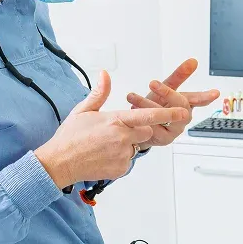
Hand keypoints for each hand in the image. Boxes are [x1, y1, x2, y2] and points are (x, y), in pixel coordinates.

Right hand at [35, 71, 188, 188]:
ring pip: (136, 146)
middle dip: (138, 130)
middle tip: (115, 131)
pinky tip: (103, 155)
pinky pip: (128, 161)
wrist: (59, 163)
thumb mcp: (83, 110)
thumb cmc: (70, 137)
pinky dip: (120, 158)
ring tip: (105, 144)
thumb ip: (99, 92)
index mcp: (115, 120)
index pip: (147, 115)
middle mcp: (122, 138)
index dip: (167, 113)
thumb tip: (105, 74)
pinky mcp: (121, 168)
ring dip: (127, 144)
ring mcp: (122, 154)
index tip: (183, 111)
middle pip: (145, 131)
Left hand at [126, 58, 219, 146]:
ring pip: (167, 116)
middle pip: (182, 105)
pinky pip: (156, 129)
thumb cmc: (154, 105)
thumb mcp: (165, 87)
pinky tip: (135, 115)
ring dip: (149, 106)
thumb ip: (179, 75)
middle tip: (153, 83)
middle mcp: (183, 116)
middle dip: (167, 93)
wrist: (138, 125)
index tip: (215, 93)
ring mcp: (176, 129)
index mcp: (185, 103)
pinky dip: (144, 121)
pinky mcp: (165, 139)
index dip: (206, 96)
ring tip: (133, 98)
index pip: (197, 98)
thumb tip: (193, 61)